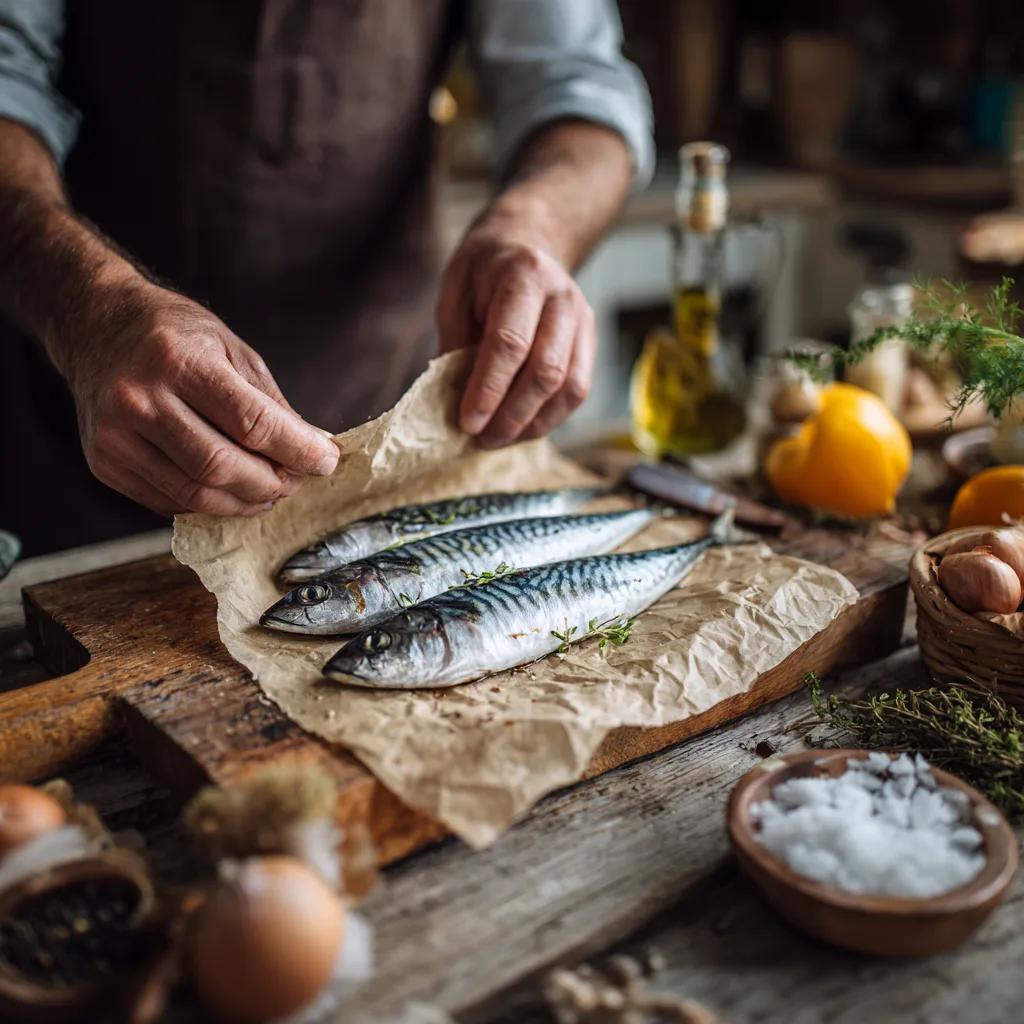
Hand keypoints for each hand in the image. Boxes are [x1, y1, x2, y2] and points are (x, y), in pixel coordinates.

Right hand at [60, 283, 338, 516]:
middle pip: (221, 466)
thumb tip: (313, 449)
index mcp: (178, 361)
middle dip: (271, 484)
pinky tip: (229, 491)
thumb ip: (270, 403)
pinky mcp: (105, 464)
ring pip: (195, 494)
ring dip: (244, 502)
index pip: (251, 422)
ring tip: (268, 491)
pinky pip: (169, 501)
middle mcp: (140, 399)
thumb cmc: (173, 334)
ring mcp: (116, 436)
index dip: (297, 450)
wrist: (97, 327)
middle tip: (294, 481)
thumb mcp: (231, 348)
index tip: (326, 461)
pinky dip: (209, 503)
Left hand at [437, 224, 595, 447]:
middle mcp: (563, 297)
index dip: (488, 389)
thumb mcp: (455, 291)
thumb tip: (456, 401)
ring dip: (534, 423)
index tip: (467, 421)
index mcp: (523, 275)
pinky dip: (551, 417)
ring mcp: (583, 319)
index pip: (510, 343)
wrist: (530, 239)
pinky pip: (579, 391)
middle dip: (511, 415)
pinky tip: (523, 428)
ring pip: (570, 387)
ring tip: (500, 439)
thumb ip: (455, 342)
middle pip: (546, 371)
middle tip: (481, 438)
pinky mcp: (591, 341)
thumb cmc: (484, 270)